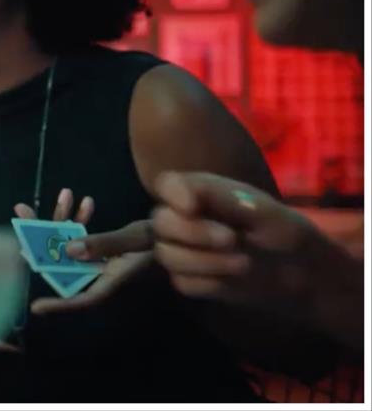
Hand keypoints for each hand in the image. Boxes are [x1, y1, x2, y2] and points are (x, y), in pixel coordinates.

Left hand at [14, 190, 155, 313]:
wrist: (191, 230)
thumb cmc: (169, 239)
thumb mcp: (137, 239)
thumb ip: (103, 244)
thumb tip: (66, 250)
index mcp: (111, 281)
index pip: (81, 298)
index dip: (59, 305)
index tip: (35, 308)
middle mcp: (102, 273)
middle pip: (64, 264)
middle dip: (40, 240)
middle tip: (22, 214)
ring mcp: (102, 260)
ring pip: (70, 246)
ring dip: (60, 222)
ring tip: (49, 197)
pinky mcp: (106, 247)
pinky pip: (85, 237)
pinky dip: (80, 221)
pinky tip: (83, 200)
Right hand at [152, 171, 327, 310]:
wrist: (306, 276)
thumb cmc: (286, 234)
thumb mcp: (263, 210)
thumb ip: (222, 197)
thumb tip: (185, 201)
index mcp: (200, 192)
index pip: (166, 184)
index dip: (172, 194)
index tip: (192, 207)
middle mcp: (184, 217)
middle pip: (161, 222)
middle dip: (193, 233)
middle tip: (232, 240)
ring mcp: (184, 249)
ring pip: (167, 254)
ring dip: (204, 261)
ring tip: (243, 263)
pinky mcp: (189, 279)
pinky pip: (181, 282)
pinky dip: (208, 283)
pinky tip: (232, 280)